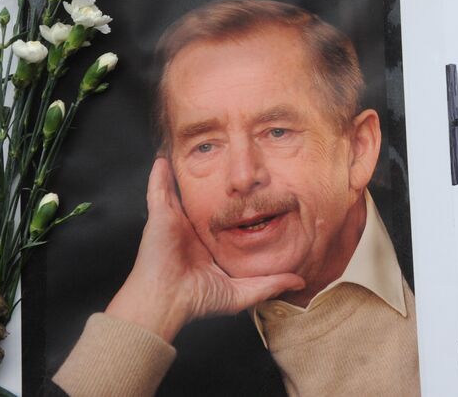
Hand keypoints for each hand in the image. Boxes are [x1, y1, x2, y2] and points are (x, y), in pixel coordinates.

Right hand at [105, 158, 302, 342]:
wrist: (166, 302)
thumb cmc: (197, 300)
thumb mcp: (241, 292)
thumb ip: (270, 284)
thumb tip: (299, 282)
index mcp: (205, 247)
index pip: (219, 222)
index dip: (231, 209)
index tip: (250, 194)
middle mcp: (189, 233)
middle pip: (200, 204)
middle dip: (209, 186)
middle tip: (223, 164)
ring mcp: (173, 223)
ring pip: (178, 194)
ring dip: (182, 177)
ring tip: (192, 155)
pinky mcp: (160, 217)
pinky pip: (158, 191)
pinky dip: (158, 176)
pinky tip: (162, 161)